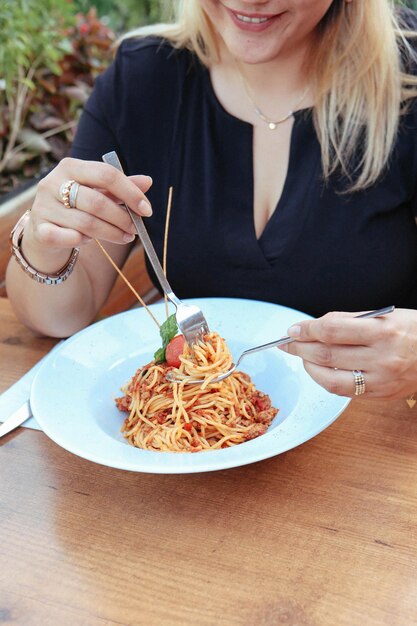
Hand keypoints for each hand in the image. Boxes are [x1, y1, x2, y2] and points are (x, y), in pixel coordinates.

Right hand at [25, 157, 152, 252]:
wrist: (46, 231)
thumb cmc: (76, 208)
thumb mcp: (98, 193)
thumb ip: (120, 188)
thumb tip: (147, 181)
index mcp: (70, 166)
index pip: (106, 174)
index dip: (130, 192)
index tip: (147, 210)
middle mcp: (52, 183)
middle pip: (97, 201)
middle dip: (122, 218)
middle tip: (135, 229)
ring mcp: (43, 207)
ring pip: (86, 223)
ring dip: (111, 233)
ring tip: (123, 237)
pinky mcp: (39, 230)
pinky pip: (69, 238)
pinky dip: (83, 241)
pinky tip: (90, 241)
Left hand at [278, 308, 416, 398]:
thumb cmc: (414, 330)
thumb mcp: (386, 315)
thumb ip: (349, 320)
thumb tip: (315, 326)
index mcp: (383, 331)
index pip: (331, 330)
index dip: (307, 329)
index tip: (294, 329)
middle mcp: (382, 358)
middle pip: (327, 354)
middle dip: (301, 347)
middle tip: (288, 342)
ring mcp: (381, 380)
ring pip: (330, 378)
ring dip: (309, 367)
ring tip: (302, 357)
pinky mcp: (380, 395)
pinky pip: (343, 391)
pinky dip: (325, 380)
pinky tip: (320, 370)